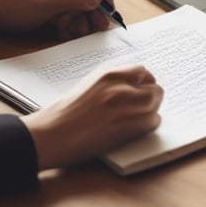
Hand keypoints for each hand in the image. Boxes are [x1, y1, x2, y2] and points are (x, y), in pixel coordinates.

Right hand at [21, 65, 163, 169]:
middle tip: (143, 109)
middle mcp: (118, 86)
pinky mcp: (126, 125)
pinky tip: (135, 130)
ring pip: (155, 106)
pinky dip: (147, 127)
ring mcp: (123, 106)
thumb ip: (110, 84)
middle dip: (151, 99)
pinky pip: (152, 122)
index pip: (142, 72)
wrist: (50, 134)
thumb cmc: (63, 114)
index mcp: (107, 74)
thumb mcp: (88, 86)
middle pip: (154, 88)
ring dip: (150, 113)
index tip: (143, 91)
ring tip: (137, 121)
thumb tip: (133, 87)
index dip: (145, 83)